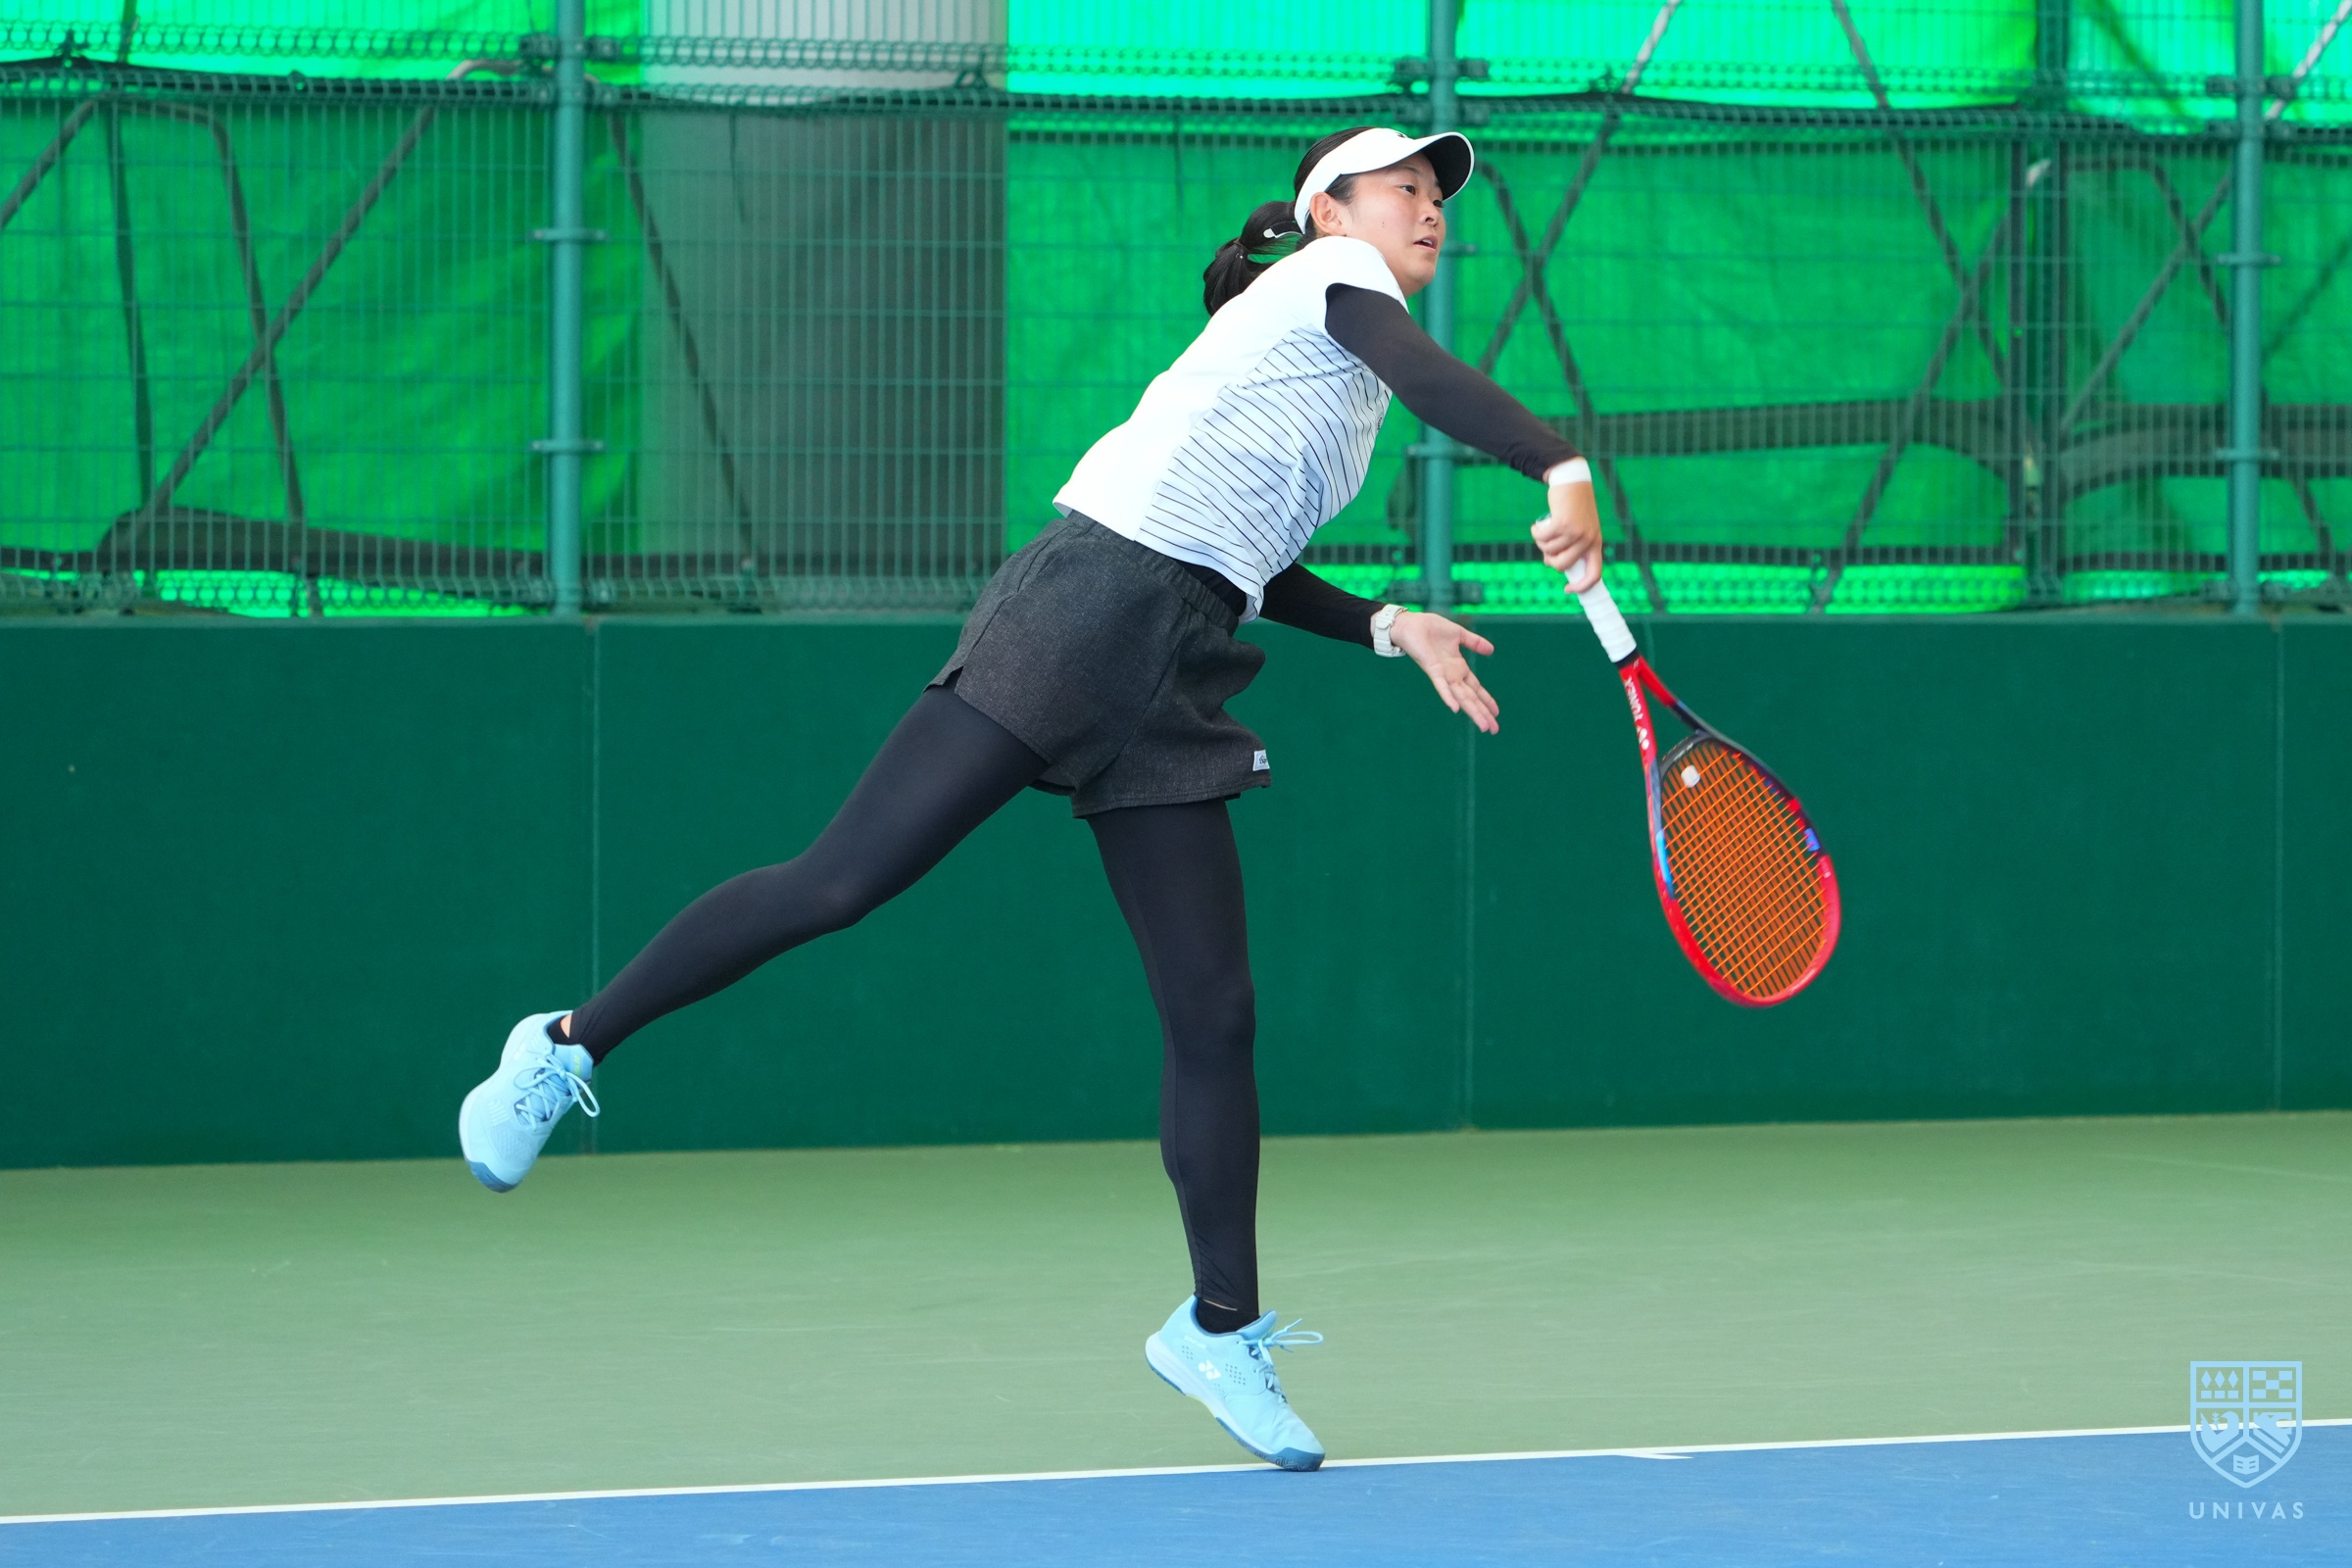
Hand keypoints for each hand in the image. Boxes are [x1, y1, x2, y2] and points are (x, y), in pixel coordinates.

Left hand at [1390, 610, 1499, 733]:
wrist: (1410, 624)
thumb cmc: (1429, 629)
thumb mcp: (1458, 634)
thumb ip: (1474, 642)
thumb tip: (1492, 650)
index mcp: (1458, 667)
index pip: (1476, 688)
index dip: (1486, 700)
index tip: (1496, 713)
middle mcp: (1452, 675)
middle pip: (1471, 698)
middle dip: (1483, 713)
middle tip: (1494, 729)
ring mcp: (1443, 674)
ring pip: (1460, 697)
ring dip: (1472, 711)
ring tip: (1483, 726)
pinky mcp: (1432, 669)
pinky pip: (1441, 685)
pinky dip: (1448, 697)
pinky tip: (1455, 709)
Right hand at [1531, 477, 1602, 592]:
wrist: (1573, 481)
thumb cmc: (1574, 507)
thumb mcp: (1580, 528)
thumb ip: (1572, 546)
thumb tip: (1552, 563)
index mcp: (1595, 544)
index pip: (1594, 574)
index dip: (1582, 586)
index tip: (1568, 589)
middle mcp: (1588, 540)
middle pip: (1562, 565)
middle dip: (1549, 560)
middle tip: (1546, 550)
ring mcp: (1576, 532)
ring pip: (1549, 550)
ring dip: (1541, 542)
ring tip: (1544, 530)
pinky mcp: (1562, 523)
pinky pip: (1541, 537)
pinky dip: (1535, 532)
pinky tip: (1537, 525)